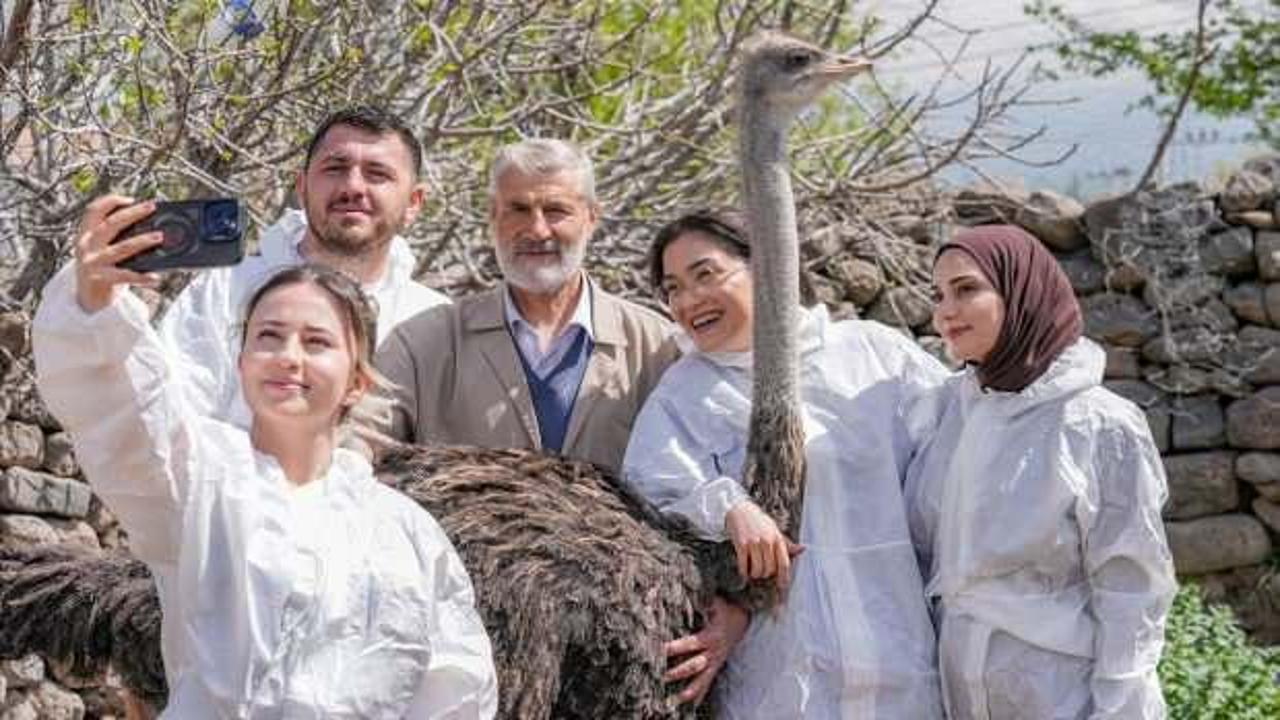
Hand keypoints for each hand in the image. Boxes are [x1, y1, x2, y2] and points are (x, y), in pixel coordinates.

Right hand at [73, 195, 161, 312]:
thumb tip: (151, 230)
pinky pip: (126, 276)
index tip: (129, 199)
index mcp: (86, 236)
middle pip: (110, 224)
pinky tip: (155, 278)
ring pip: (121, 248)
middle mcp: (86, 246)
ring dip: (142, 241)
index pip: (93, 211)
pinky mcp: (100, 278)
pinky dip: (142, 276)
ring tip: (159, 237)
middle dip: (132, 213)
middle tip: (151, 207)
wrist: (87, 301)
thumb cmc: (102, 272)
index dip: (110, 202)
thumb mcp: (104, 252)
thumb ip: (118, 241)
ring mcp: (92, 262)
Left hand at [664, 596, 749, 704]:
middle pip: (693, 666)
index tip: (659, 649)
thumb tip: (681, 587)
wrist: (743, 622)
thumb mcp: (715, 602)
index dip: (674, 647)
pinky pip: (706, 685)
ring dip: (687, 691)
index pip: (690, 644)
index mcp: (710, 636)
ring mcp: (714, 663)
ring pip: (700, 681)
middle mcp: (712, 653)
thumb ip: (700, 598)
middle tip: (659, 676)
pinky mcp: (715, 669)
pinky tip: (687, 706)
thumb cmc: (725, 609)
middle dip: (676, 672)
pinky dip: (698, 696)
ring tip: (672, 700)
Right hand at [724, 500, 803, 591]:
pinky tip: (744, 571)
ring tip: (752, 570)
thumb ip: (787, 543)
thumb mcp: (775, 530)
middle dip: (765, 574)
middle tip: (762, 571)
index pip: (784, 563)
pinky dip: (744, 572)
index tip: (782, 586)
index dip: (784, 578)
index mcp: (778, 539)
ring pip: (757, 570)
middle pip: (770, 569)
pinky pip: (744, 565)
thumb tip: (803, 549)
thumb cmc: (759, 522)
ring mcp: (754, 543)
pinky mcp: (741, 544)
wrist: (740, 510)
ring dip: (754, 574)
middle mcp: (767, 541)